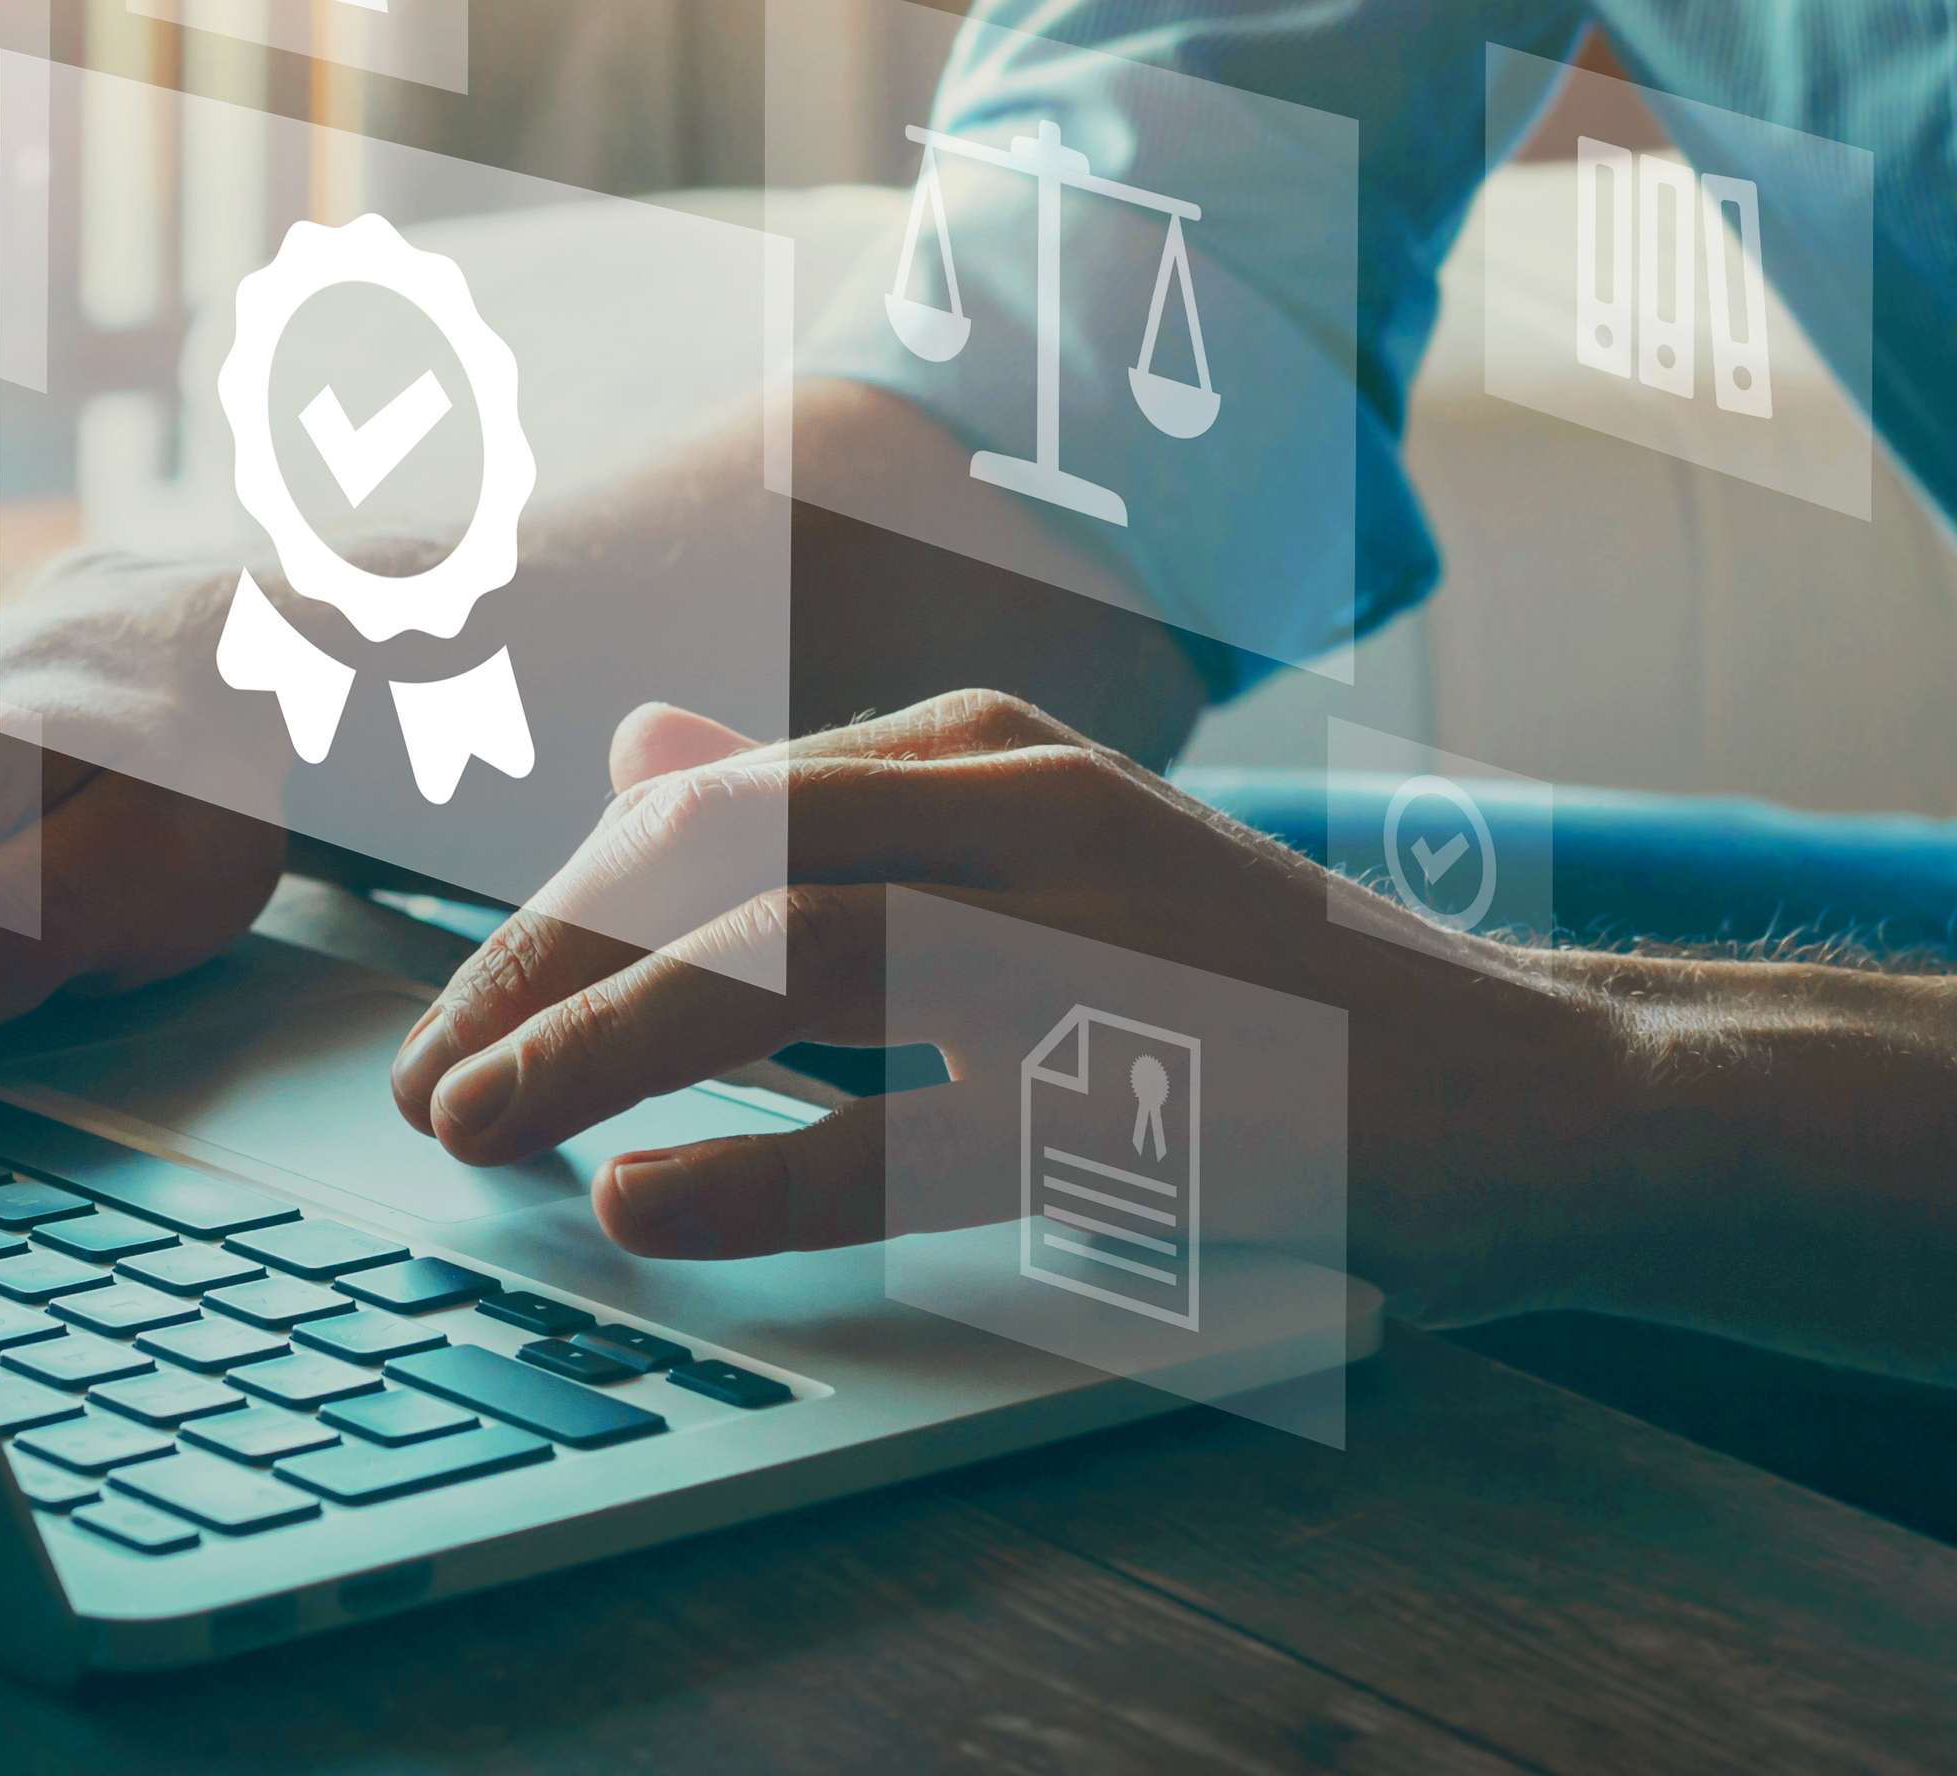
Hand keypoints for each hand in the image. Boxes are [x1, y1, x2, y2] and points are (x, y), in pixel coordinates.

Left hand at [387, 690, 1621, 1321]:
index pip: (706, 803)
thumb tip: (639, 751)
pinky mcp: (1152, 1090)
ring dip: (601, 1045)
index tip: (458, 1014)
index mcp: (987, 749)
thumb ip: (836, 812)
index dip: (554, 908)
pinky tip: (647, 1207)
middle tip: (429, 1084)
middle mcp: (1026, 809)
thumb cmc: (1253, 989)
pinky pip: (913, 1127)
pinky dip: (761, 1171)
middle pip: (715, 861)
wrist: (1528, 1086)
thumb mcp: (1037, 854)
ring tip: (476, 1131)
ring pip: (784, 962)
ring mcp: (1093, 938)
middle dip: (539, 969)